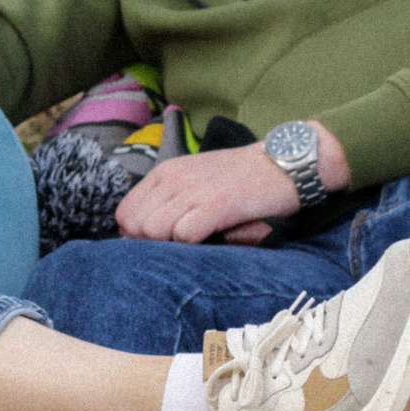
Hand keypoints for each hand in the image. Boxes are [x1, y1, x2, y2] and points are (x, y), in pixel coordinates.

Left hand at [114, 122, 350, 244]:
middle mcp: (173, 179)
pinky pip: (184, 236)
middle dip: (151, 244)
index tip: (160, 242)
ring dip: (173, 245)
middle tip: (180, 245)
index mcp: (165, 172)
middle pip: (135, 227)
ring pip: (154, 232)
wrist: (284, 164)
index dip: (136, 235)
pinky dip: (194, 245)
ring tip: (199, 239)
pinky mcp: (217, 205)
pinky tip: (212, 238)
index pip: (124, 213)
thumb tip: (143, 233)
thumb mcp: (195, 179)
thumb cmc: (241, 178)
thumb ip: (169, 199)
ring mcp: (193, 191)